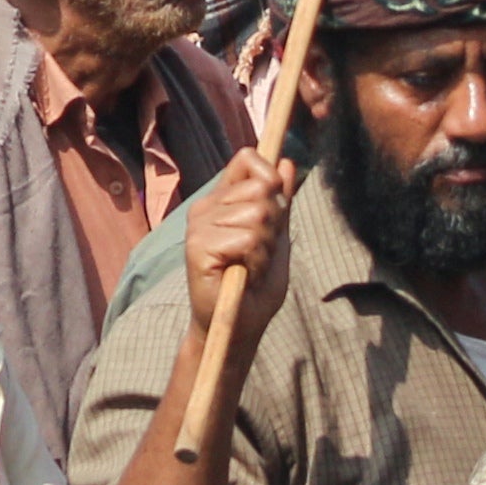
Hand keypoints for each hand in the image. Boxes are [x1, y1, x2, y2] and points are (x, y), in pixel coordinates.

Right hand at [180, 152, 296, 361]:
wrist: (240, 326)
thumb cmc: (256, 284)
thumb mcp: (277, 237)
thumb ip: (281, 201)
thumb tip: (286, 161)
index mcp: (222, 199)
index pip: (248, 158)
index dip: (270, 176)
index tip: (276, 205)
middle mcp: (207, 206)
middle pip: (261, 187)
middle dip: (274, 223)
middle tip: (258, 252)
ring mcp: (199, 225)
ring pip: (258, 214)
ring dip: (266, 247)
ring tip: (250, 265)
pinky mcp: (198, 246)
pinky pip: (247, 239)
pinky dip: (255, 260)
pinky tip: (242, 274)